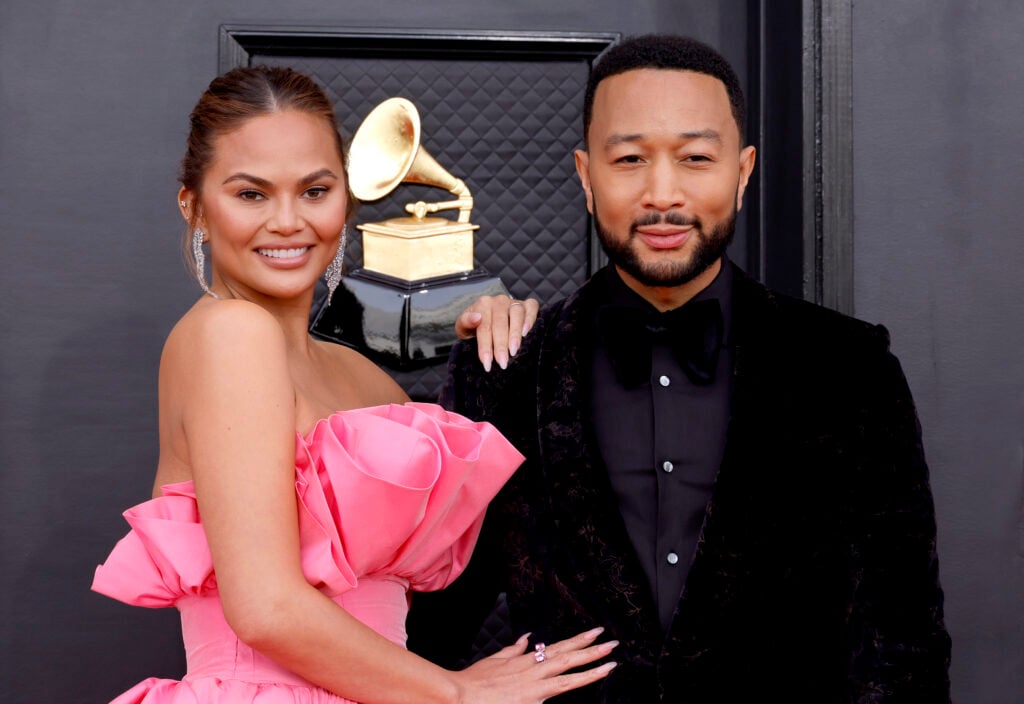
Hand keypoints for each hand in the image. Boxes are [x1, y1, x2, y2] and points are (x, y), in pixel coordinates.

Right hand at [451, 627, 616, 702]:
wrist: (460, 696)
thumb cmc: (474, 681)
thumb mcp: (495, 660)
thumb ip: (514, 650)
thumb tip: (527, 639)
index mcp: (526, 661)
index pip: (559, 649)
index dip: (579, 641)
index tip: (596, 633)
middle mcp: (533, 672)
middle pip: (569, 658)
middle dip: (592, 650)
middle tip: (612, 642)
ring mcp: (534, 689)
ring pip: (568, 677)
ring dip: (591, 668)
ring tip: (611, 662)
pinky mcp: (531, 702)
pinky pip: (555, 695)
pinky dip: (572, 688)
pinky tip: (587, 683)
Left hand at [454, 295, 539, 371]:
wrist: (487, 319)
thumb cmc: (475, 327)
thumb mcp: (464, 327)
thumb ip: (465, 322)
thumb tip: (477, 317)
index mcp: (482, 304)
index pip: (484, 327)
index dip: (485, 346)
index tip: (487, 364)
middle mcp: (499, 301)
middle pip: (500, 323)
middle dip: (501, 345)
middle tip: (502, 362)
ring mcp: (514, 302)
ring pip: (516, 314)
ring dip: (515, 333)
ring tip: (513, 351)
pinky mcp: (527, 305)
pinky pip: (532, 307)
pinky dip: (530, 318)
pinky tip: (526, 333)